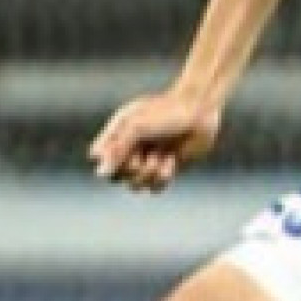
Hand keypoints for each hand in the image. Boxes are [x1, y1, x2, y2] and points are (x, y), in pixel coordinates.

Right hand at [89, 87, 221, 191]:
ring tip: (161, 158)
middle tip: (148, 154)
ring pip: (135, 186)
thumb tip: (100, 174)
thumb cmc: (166, 113)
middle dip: (132, 169)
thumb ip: (117, 150)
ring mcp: (147, 160)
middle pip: (116, 177)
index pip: (100, 161)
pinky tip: (170, 161)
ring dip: (149, 174)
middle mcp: (129, 149)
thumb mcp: (137, 127)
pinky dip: (162, 178)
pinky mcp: (165, 170)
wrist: (199, 112)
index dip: (111, 161)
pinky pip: (154, 188)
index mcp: (117, 135)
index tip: (127, 151)